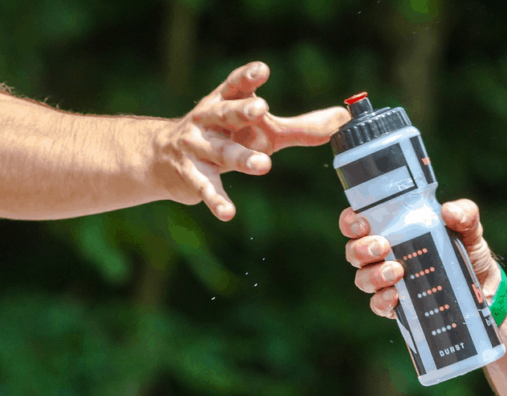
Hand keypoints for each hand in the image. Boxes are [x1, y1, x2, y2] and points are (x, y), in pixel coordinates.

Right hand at [153, 61, 350, 220]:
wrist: (163, 159)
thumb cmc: (226, 137)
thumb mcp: (262, 130)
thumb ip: (302, 127)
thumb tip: (343, 118)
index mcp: (225, 102)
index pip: (236, 85)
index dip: (248, 77)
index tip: (262, 70)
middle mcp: (208, 120)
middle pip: (226, 112)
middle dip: (242, 110)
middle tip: (262, 109)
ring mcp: (196, 147)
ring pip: (221, 152)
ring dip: (241, 158)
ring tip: (263, 165)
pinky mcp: (191, 175)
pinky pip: (207, 188)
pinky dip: (217, 200)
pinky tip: (228, 213)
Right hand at [339, 199, 499, 318]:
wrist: (483, 286)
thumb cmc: (466, 249)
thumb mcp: (469, 227)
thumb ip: (463, 214)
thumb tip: (448, 212)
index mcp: (390, 230)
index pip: (356, 223)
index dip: (350, 222)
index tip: (363, 223)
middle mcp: (382, 256)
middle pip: (353, 252)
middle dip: (362, 249)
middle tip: (383, 246)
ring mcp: (387, 282)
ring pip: (362, 279)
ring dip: (373, 275)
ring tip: (397, 271)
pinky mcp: (397, 306)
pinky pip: (378, 305)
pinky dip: (382, 301)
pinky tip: (395, 295)